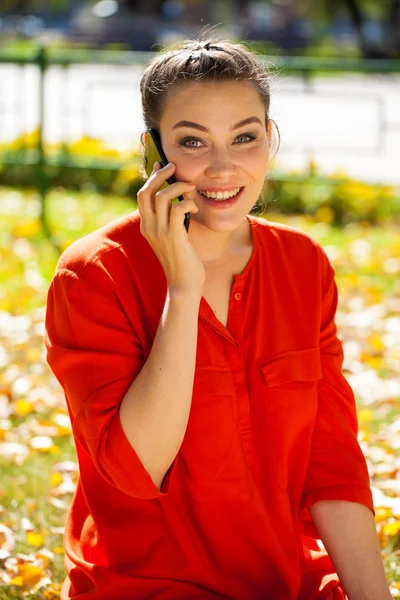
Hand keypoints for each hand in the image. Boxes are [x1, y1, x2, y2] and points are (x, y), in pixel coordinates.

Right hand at [137, 162, 204, 294]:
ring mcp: (160, 232)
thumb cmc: (182, 260)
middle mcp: (149, 227)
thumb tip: (178, 202)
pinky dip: (188, 202)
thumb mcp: (172, 238)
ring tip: (192, 189)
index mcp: (146, 227)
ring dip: (180, 187)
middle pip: (147, 191)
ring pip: (163, 196)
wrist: (184, 283)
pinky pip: (178, 208)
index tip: (162, 166)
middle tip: (174, 167)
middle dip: (161, 175)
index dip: (152, 178)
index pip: (143, 196)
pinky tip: (196, 208)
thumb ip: (170, 221)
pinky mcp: (173, 236)